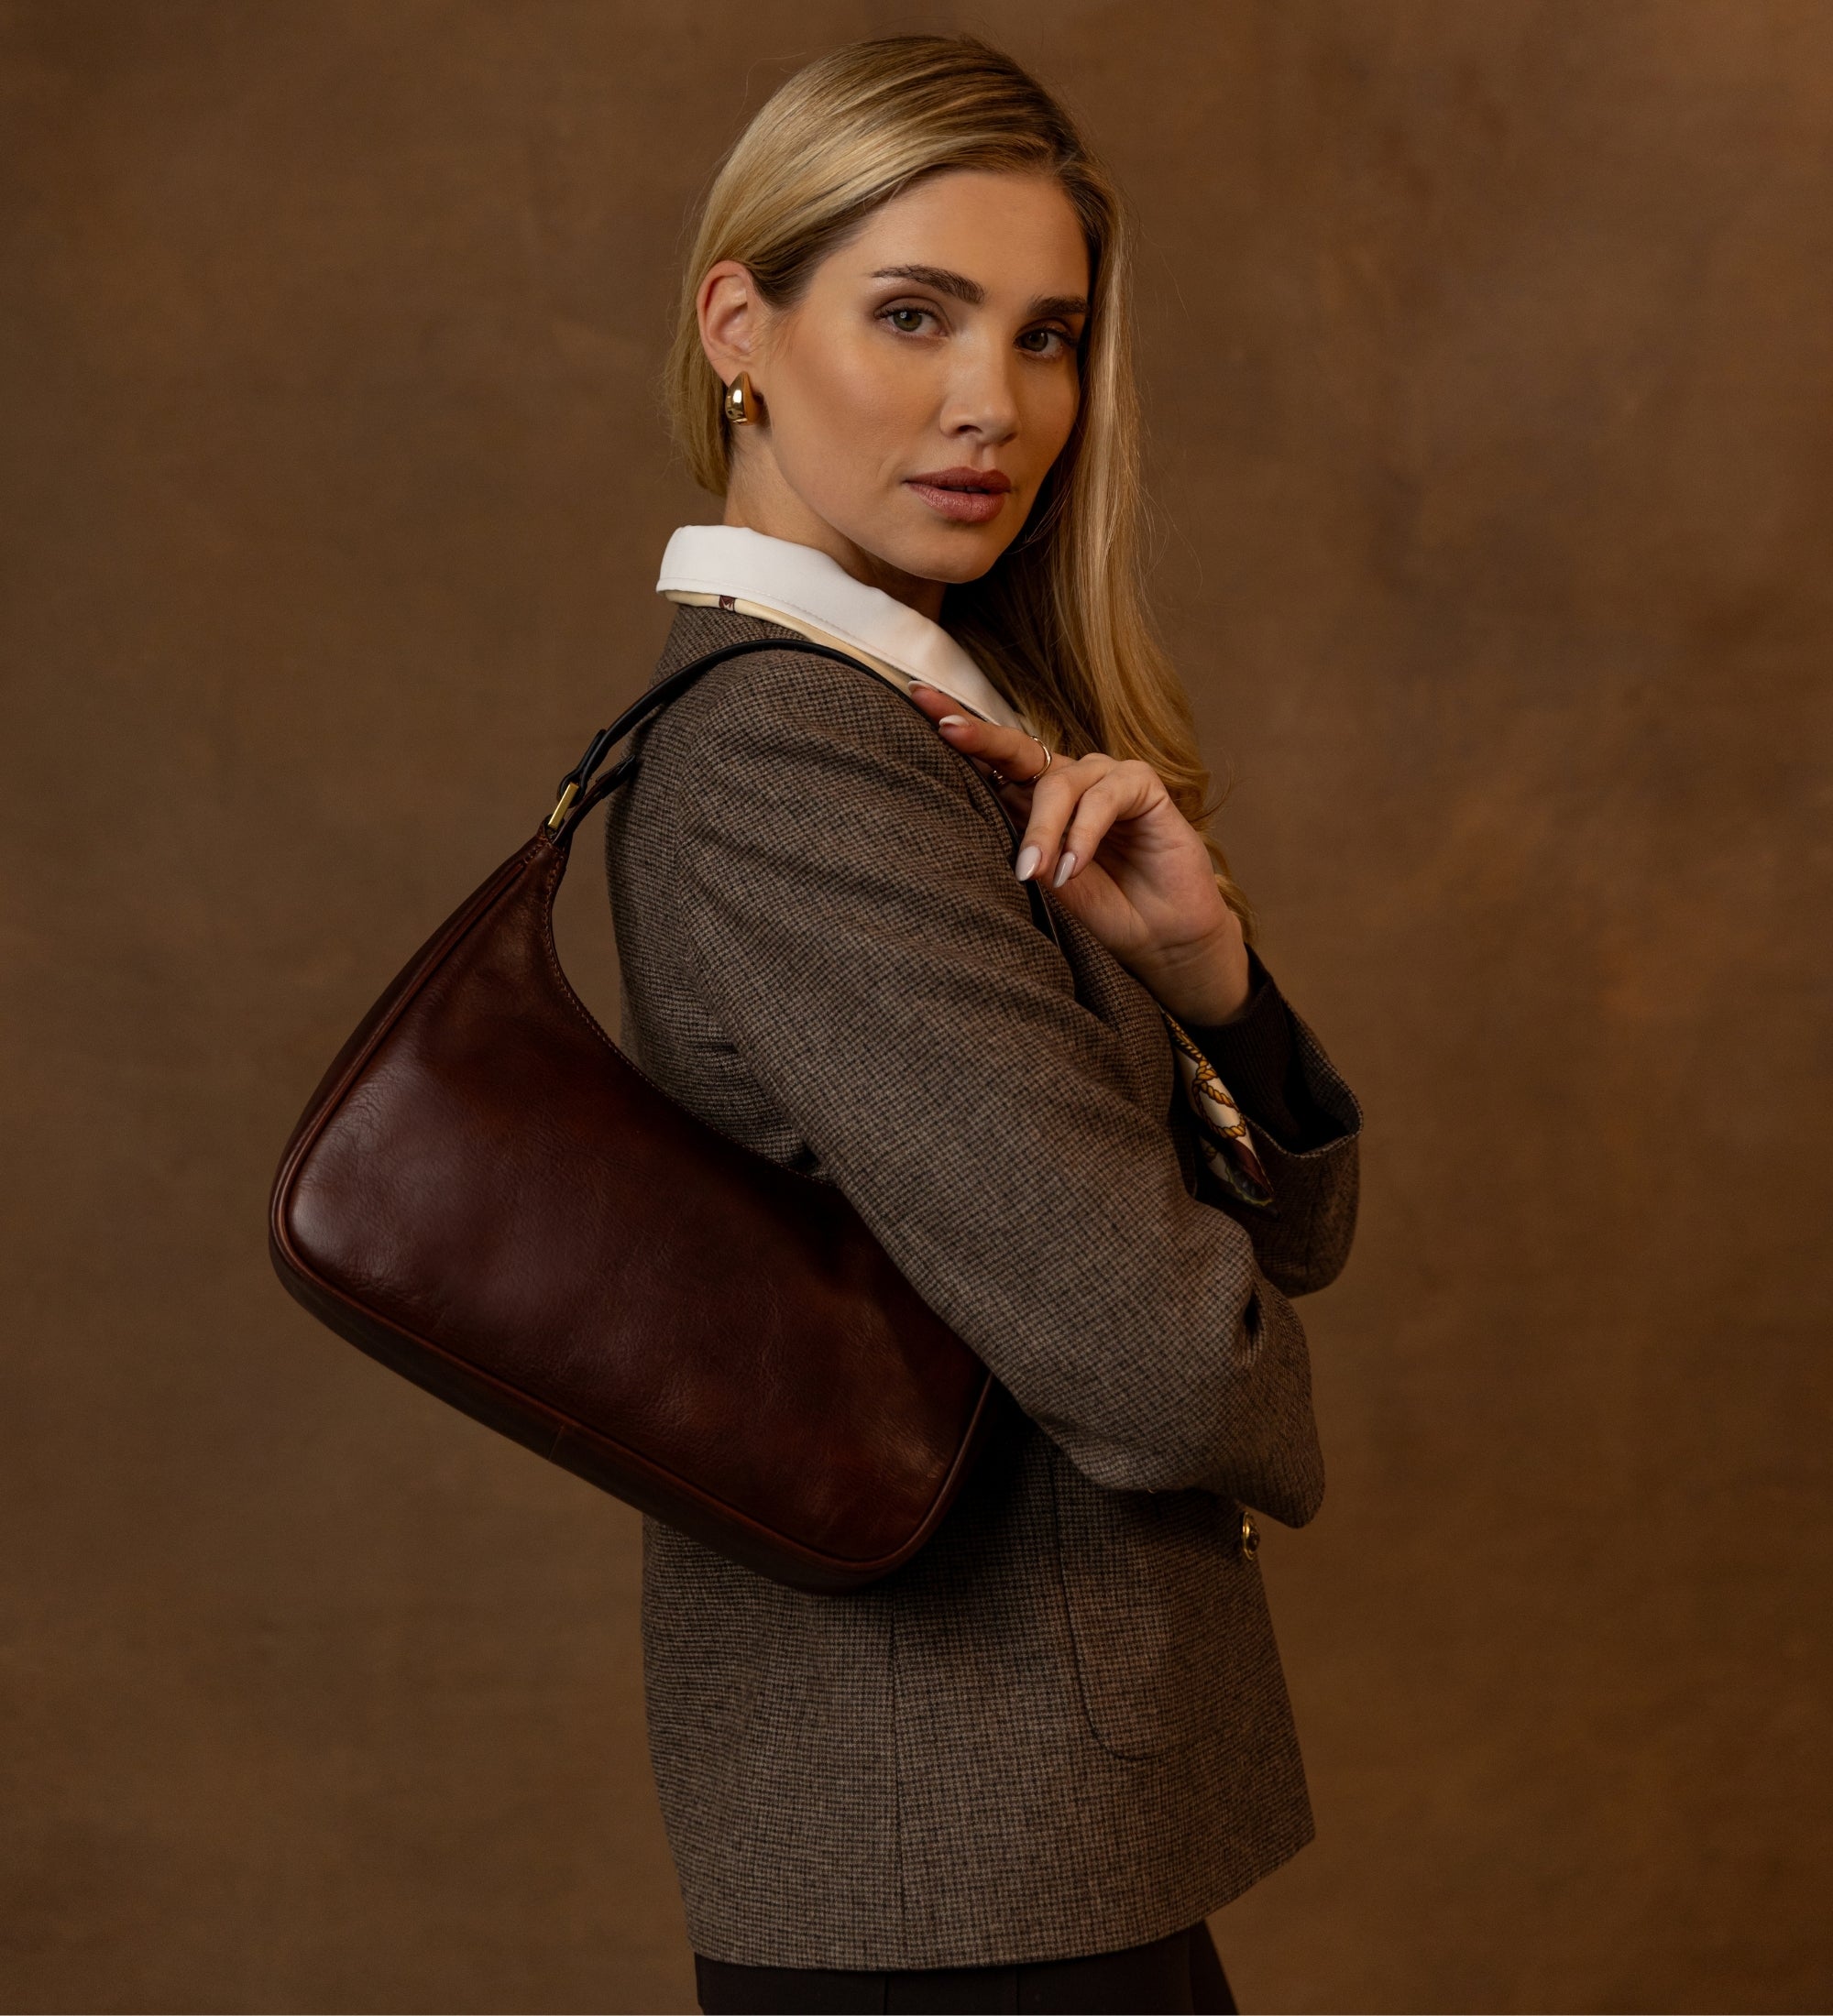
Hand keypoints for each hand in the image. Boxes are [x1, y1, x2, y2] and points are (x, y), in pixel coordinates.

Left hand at [907, 684, 1250, 1023]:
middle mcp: (1066, 780)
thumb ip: (1013, 849)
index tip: (914, 695)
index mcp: (1032, 800)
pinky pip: (1104, 797)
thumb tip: (963, 824)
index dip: (958, 727)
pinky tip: (1072, 868)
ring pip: (1059, 785)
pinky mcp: (1142, 785)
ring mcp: (1104, 778)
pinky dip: (1083, 834)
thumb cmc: (1097, 912)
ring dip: (1042, 830)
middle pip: (1017, 747)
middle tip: (945, 730)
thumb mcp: (1041, 884)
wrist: (1158, 941)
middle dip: (979, 736)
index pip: (990, 759)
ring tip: (1033, 874)